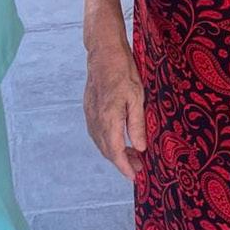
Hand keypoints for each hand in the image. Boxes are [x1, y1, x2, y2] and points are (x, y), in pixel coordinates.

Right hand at [84, 34, 146, 180]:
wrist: (103, 52)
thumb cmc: (123, 70)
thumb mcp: (137, 97)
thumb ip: (137, 125)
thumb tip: (140, 148)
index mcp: (109, 118)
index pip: (114, 151)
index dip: (124, 167)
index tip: (134, 177)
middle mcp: (96, 119)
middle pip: (106, 150)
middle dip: (121, 162)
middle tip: (139, 167)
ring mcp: (90, 113)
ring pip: (100, 142)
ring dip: (114, 153)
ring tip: (132, 155)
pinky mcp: (89, 108)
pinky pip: (96, 132)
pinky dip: (107, 141)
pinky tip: (119, 140)